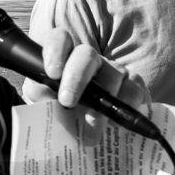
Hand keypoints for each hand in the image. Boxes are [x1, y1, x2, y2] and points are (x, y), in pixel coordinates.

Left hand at [22, 28, 149, 143]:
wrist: (92, 133)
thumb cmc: (65, 115)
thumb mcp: (48, 107)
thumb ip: (42, 98)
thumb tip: (40, 91)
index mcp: (65, 59)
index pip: (59, 40)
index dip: (55, 51)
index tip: (52, 72)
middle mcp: (90, 60)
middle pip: (86, 55)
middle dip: (76, 77)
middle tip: (67, 102)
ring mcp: (114, 69)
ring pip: (112, 76)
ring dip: (100, 107)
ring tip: (89, 134)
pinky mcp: (134, 84)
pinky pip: (134, 90)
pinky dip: (125, 109)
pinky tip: (114, 126)